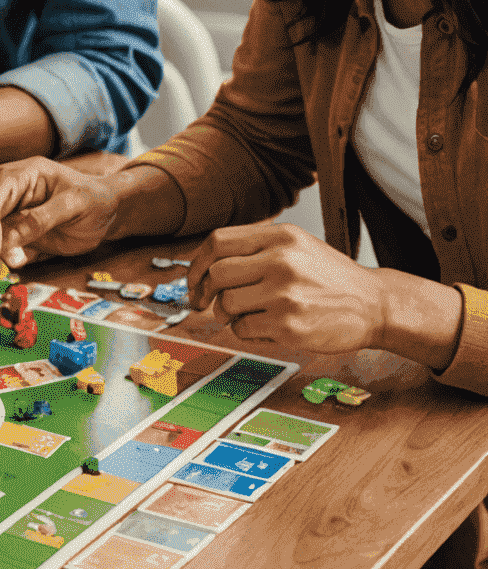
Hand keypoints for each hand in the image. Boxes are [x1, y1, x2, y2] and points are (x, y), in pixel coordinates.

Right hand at [0, 157, 123, 267]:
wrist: (107, 211)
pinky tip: (14, 261)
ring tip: (11, 263)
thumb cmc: (95, 200)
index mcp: (25, 173)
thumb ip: (41, 220)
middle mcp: (10, 187)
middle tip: (4, 262)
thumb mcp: (74, 206)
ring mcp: (9, 207)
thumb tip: (8, 240)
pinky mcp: (12, 225)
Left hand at [186, 222, 459, 362]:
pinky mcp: (288, 325)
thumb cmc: (328, 278)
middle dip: (206, 291)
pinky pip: (242, 329)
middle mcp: (282, 261)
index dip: (197, 262)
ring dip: (227, 313)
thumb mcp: (296, 246)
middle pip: (217, 274)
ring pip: (226, 303)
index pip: (218, 242)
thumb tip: (204, 265)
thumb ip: (254, 249)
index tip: (194, 279)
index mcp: (281, 237)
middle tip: (208, 302)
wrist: (374, 305)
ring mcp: (284, 294)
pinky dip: (245, 330)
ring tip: (247, 313)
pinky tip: (265, 326)